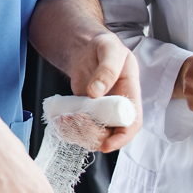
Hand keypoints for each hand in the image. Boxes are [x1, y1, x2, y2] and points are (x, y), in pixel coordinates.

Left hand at [67, 34, 143, 152]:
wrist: (87, 48)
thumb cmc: (104, 47)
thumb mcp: (109, 49)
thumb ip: (107, 69)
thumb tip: (96, 92)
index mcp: (130, 94)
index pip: (133, 124)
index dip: (122, 138)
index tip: (106, 145)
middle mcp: (117, 108)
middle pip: (111, 135)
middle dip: (93, 135)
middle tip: (75, 120)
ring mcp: (101, 112)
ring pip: (93, 136)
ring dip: (78, 133)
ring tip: (64, 117)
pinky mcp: (85, 113)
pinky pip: (79, 130)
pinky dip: (69, 130)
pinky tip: (60, 118)